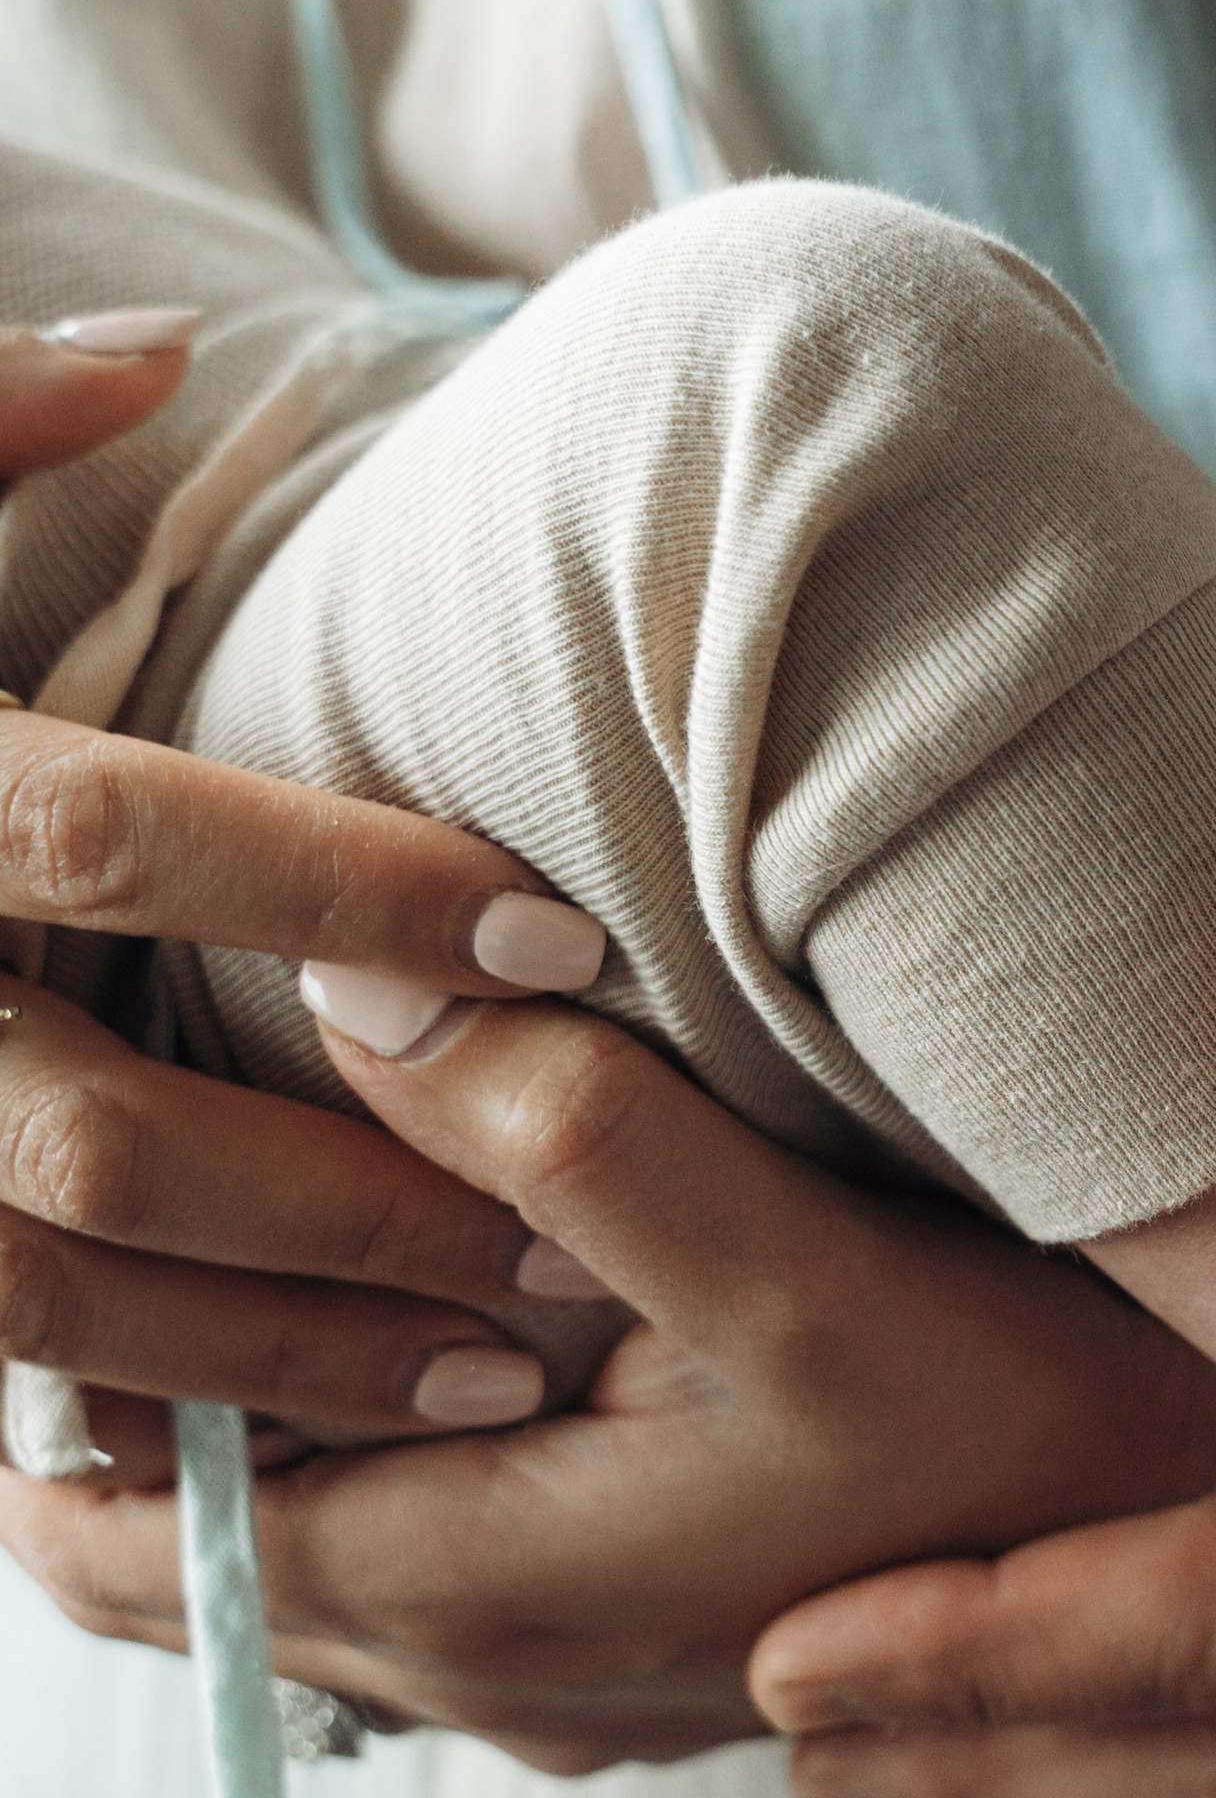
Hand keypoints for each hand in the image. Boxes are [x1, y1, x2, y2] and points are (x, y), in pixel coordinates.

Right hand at [0, 318, 613, 1469]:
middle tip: (579, 1235)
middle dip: (355, 1196)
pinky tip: (308, 1444)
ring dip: (282, 1353)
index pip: (116, 841)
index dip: (348, 889)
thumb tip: (164, 353)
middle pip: (105, 1133)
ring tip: (502, 1370)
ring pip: (41, 1304)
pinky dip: (139, 1422)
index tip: (567, 937)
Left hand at [1, 995, 1215, 1766]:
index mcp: (470, 1590)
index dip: (31, 1423)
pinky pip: (426, 1607)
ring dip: (232, 1478)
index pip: (130, 1545)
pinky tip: (412, 1386)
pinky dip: (355, 1510)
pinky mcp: (658, 1666)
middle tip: (62, 1272)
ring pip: (309, 1603)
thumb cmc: (1025, 1418)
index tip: (11, 1254)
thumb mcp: (797, 1271)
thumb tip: (345, 983)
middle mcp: (494, 1679)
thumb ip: (566, 1133)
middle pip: (189, 1592)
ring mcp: (578, 1692)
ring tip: (203, 1306)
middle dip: (101, 1447)